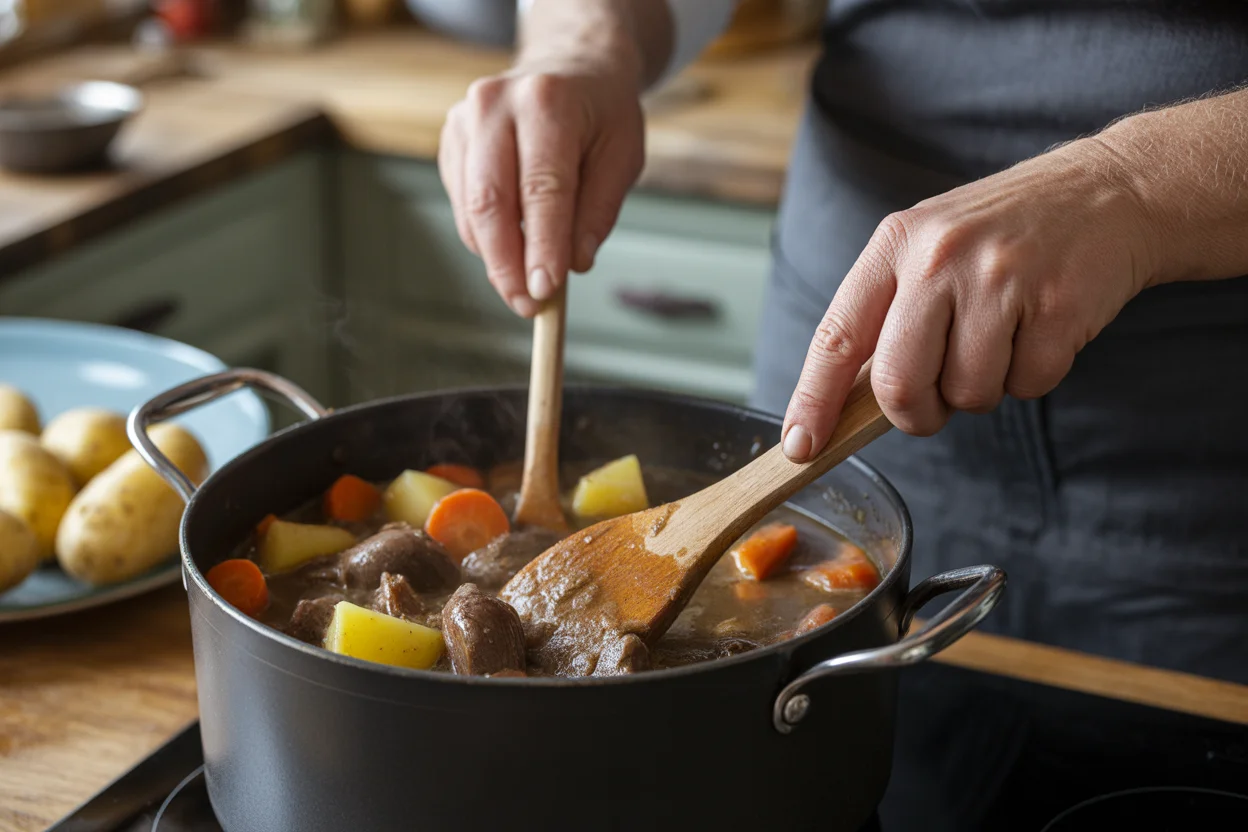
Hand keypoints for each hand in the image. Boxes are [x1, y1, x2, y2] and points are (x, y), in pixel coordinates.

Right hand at [438, 57, 644, 316]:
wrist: (569, 65)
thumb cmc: (601, 116)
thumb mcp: (622, 155)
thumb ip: (598, 210)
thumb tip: (574, 265)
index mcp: (547, 101)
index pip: (541, 188)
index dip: (541, 245)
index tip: (545, 292)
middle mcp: (494, 104)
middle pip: (491, 202)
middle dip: (508, 264)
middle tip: (527, 306)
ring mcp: (463, 120)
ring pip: (471, 209)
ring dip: (496, 259)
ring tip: (524, 288)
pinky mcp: (450, 140)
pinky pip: (462, 205)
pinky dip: (485, 238)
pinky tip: (512, 248)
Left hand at [781, 138, 1159, 459]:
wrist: (1113, 190)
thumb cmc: (1006, 231)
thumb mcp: (930, 244)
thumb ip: (888, 311)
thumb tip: (845, 401)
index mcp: (896, 243)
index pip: (837, 337)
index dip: (814, 400)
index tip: (799, 446)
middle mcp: (940, 257)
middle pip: (900, 385)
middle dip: (916, 413)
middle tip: (936, 400)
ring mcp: (1001, 279)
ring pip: (967, 394)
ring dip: (983, 389)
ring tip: (1001, 336)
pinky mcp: (1057, 305)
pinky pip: (1028, 386)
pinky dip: (1033, 376)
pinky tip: (1040, 328)